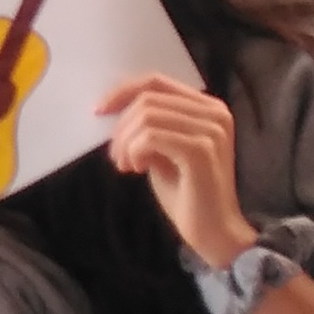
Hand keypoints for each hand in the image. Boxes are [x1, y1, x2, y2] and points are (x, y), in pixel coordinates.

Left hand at [100, 74, 259, 264]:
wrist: (214, 232)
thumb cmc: (187, 194)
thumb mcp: (163, 151)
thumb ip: (148, 126)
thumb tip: (113, 109)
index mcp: (208, 108)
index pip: (156, 82)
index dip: (122, 91)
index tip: (99, 110)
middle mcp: (215, 113)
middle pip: (147, 99)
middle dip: (121, 127)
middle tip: (116, 157)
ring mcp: (211, 130)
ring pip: (146, 117)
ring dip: (125, 143)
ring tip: (126, 166)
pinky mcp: (201, 150)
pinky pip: (150, 137)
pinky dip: (134, 152)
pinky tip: (136, 170)